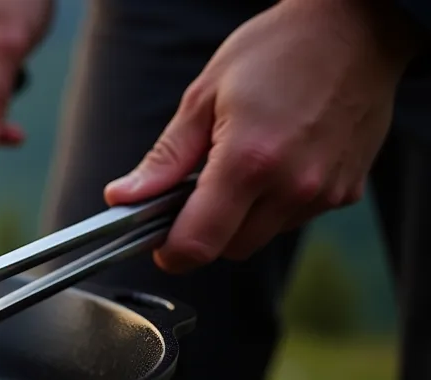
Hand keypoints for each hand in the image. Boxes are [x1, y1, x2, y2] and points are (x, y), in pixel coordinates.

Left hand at [104, 0, 418, 273]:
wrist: (357, 28)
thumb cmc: (278, 49)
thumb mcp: (204, 95)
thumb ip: (165, 158)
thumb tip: (123, 198)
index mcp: (249, 162)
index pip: (199, 244)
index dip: (171, 251)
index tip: (158, 240)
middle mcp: (293, 186)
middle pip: (231, 249)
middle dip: (206, 230)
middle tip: (198, 187)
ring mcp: (324, 193)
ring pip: (264, 235)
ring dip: (243, 216)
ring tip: (244, 161)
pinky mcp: (346, 192)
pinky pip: (296, 217)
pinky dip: (278, 202)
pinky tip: (280, 159)